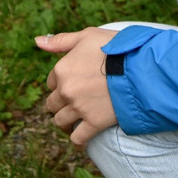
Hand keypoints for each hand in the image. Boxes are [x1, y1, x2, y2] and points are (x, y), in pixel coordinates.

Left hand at [37, 28, 119, 147]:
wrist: (140, 68)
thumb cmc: (116, 47)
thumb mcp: (87, 36)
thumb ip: (60, 41)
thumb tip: (37, 41)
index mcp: (62, 69)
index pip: (51, 82)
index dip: (61, 83)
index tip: (73, 83)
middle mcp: (66, 90)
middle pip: (53, 103)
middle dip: (61, 103)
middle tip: (75, 102)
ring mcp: (79, 108)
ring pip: (61, 121)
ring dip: (66, 122)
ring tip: (75, 121)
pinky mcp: (94, 123)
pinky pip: (77, 138)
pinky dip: (78, 141)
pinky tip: (81, 140)